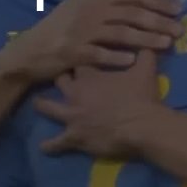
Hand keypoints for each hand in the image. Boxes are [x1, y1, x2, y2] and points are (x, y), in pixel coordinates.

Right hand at [2, 0, 181, 82]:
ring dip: (146, 38)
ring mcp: (80, 30)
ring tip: (167, 44)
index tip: (178, 6)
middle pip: (131, 12)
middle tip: (179, 29)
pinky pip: (99, 54)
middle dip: (158, 20)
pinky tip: (132, 61)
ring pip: (120, 33)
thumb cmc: (62, 28)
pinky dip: (116, 57)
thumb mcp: (82, 5)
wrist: (29, 51)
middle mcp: (89, 9)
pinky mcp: (73, 52)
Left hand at [37, 50, 163, 157]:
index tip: (76, 54)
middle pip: (59, 81)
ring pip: (49, 108)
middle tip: (56, 76)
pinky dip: (50, 145)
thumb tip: (150, 39)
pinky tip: (43, 147)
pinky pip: (57, 142)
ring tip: (37, 104)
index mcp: (90, 76)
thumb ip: (144, 52)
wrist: (142, 125)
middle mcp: (75, 93)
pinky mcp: (74, 136)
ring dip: (42, 106)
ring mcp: (72, 116)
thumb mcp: (146, 69)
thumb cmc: (142, 96)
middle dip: (57, 77)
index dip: (77, 57)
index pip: (77, 60)